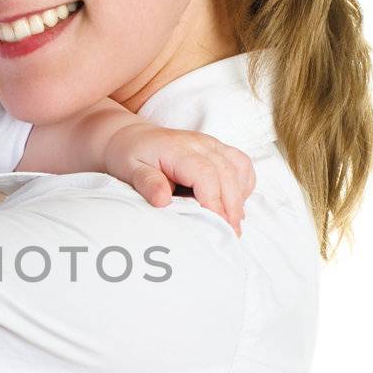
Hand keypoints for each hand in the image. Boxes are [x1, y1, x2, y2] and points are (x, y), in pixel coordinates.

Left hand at [104, 123, 255, 234]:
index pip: (205, 174)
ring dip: (240, 197)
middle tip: (231, 235)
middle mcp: (200, 144)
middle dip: (231, 207)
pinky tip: (233, 204)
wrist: (133, 137)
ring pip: (239, 168)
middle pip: (227, 173)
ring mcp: (212, 145)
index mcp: (178, 149)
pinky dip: (243, 185)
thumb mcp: (130, 170)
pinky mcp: (218, 150)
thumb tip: (163, 201)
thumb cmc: (131, 155)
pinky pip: (241, 165)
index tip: (217, 225)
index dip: (214, 201)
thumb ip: (148, 183)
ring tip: (232, 223)